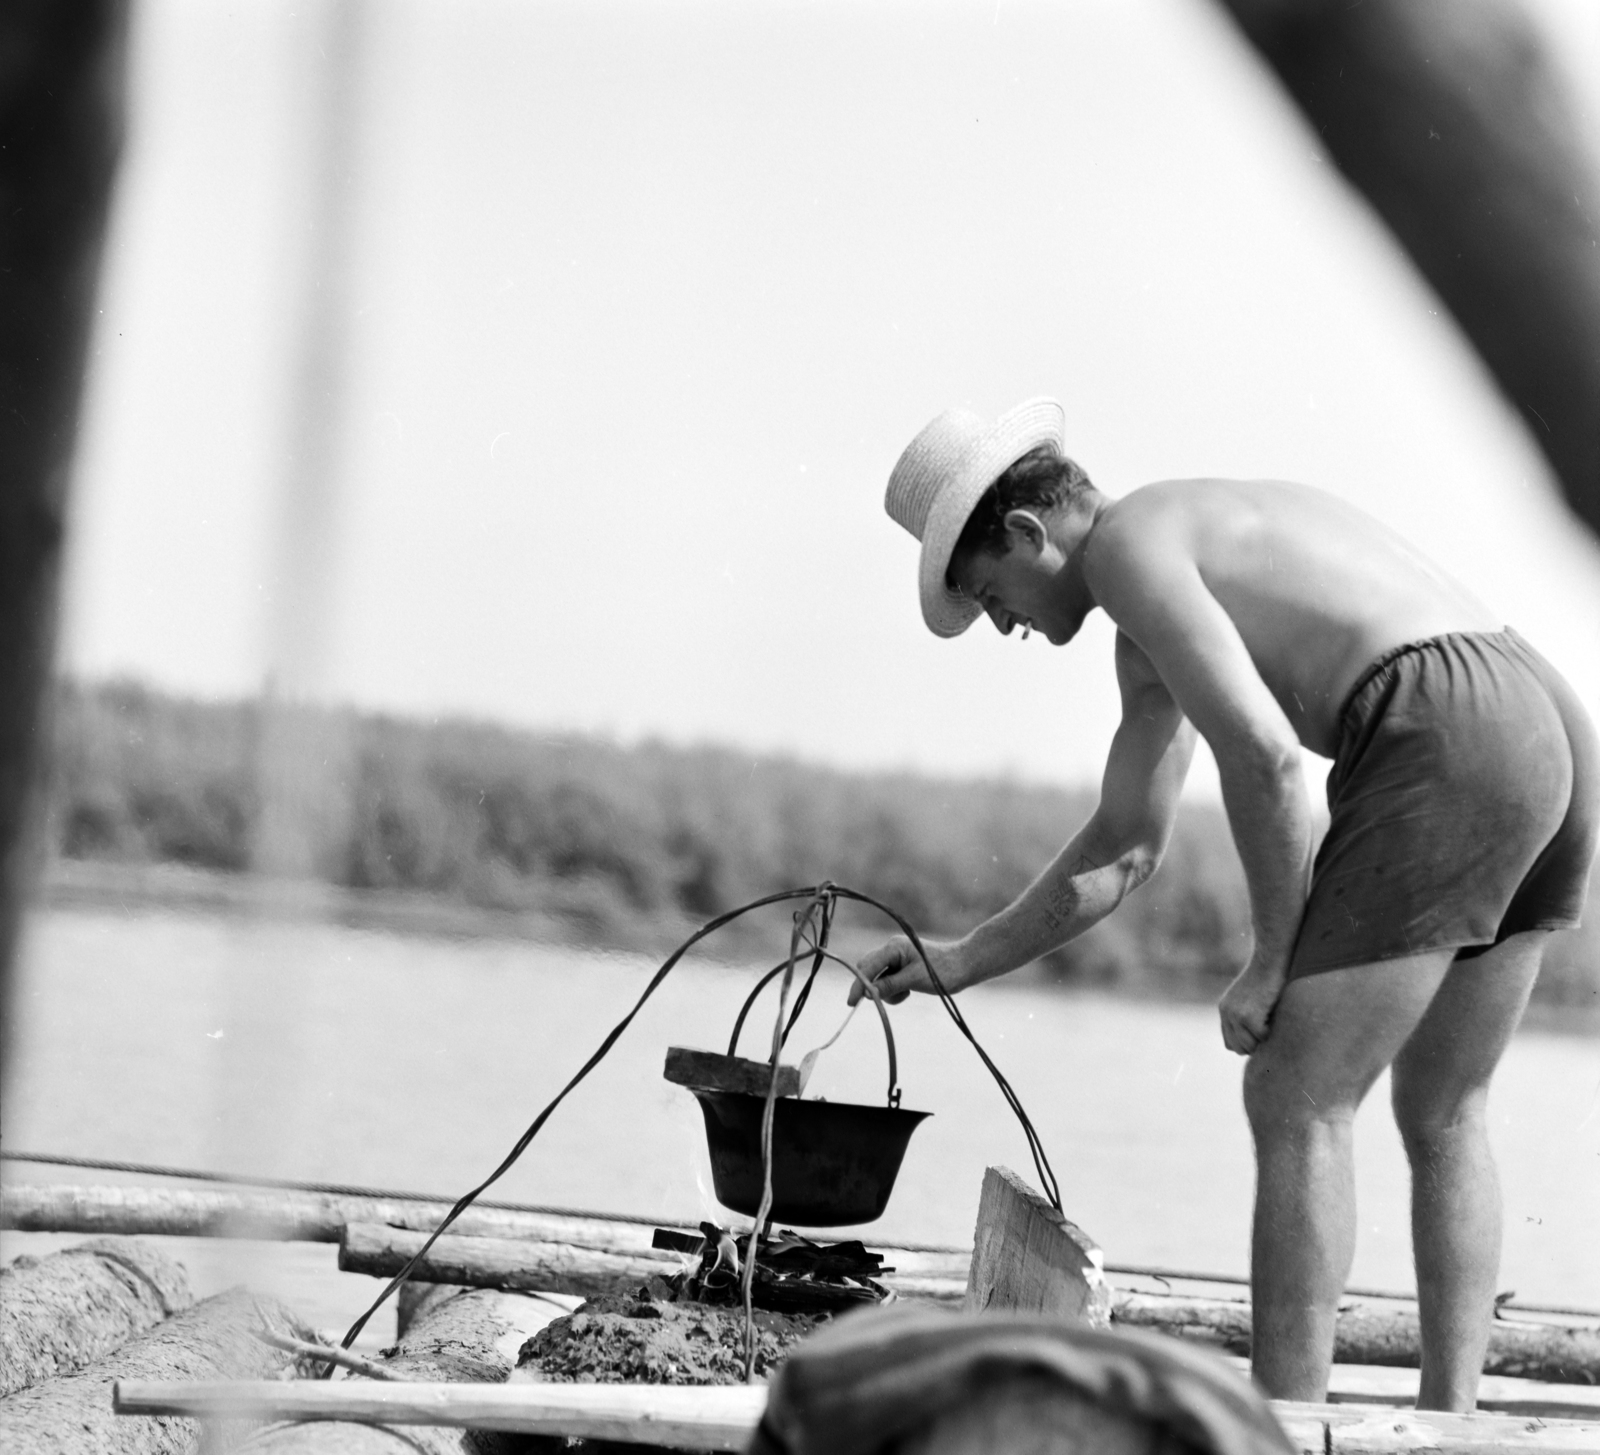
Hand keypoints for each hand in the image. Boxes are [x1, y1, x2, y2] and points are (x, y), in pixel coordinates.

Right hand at [848, 936, 964, 1005]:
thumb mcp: (914, 980)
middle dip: (871, 988)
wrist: (964, 966)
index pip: (868, 967)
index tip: (851, 1003)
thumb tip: (868, 993)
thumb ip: (889, 985)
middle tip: (878, 1002)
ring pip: (878, 978)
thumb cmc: (942, 970)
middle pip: (869, 970)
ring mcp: (896, 957)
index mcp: (893, 947)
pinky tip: (909, 991)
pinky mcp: (902, 966)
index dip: (858, 985)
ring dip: (886, 991)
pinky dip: (894, 990)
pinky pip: (888, 980)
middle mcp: (892, 950)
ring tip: (906, 994)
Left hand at [1217, 955, 1287, 1055]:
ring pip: (1250, 1046)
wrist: (1270, 960)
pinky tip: (1275, 1016)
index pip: (1230, 1042)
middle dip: (1255, 1045)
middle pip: (1238, 1048)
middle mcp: (1227, 1013)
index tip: (1260, 1037)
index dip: (1246, 1044)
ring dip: (1264, 1039)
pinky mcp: (1249, 1017)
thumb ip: (1246, 1015)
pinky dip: (1272, 1031)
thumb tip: (1255, 1042)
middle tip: (1269, 1030)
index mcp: (1225, 1010)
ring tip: (1272, 1022)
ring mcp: (1236, 1016)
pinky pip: (1262, 1037)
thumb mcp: (1250, 997)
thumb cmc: (1268, 977)